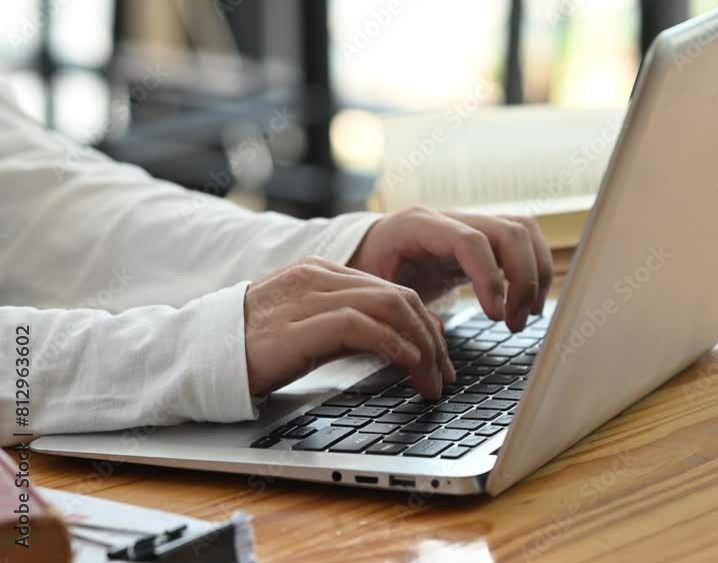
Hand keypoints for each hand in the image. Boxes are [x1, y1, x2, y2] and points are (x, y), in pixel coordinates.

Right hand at [243, 257, 453, 398]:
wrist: (193, 356)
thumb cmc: (249, 349)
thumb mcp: (305, 329)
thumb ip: (344, 327)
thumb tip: (395, 346)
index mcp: (320, 272)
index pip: (391, 290)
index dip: (424, 324)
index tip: (438, 356)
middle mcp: (318, 277)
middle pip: (398, 297)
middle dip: (432, 338)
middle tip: (444, 375)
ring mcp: (308, 298)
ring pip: (389, 308)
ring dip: (422, 347)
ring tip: (432, 380)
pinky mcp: (300, 326)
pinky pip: (362, 327)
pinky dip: (394, 345)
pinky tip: (409, 365)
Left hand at [348, 207, 553, 331]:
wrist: (371, 249)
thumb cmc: (371, 269)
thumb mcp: (374, 288)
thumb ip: (401, 308)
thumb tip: (436, 334)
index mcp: (419, 226)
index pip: (471, 242)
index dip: (490, 278)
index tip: (496, 316)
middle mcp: (452, 218)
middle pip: (509, 232)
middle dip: (523, 281)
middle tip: (514, 323)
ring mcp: (472, 222)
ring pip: (524, 232)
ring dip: (536, 275)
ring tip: (526, 315)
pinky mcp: (486, 235)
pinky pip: (525, 241)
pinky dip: (536, 270)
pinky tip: (529, 303)